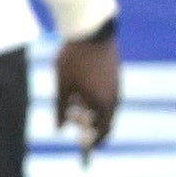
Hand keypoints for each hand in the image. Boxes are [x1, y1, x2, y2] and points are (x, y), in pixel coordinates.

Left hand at [53, 25, 121, 156]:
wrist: (91, 29)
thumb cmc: (74, 59)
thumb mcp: (63, 86)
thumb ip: (61, 109)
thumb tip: (59, 130)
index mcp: (104, 104)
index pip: (104, 132)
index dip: (93, 142)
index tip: (82, 147)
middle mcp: (114, 96)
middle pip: (104, 120)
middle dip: (87, 123)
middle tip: (70, 119)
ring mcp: (116, 84)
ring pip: (104, 105)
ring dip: (89, 108)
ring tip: (71, 100)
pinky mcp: (115, 73)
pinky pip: (106, 92)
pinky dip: (94, 96)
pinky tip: (78, 88)